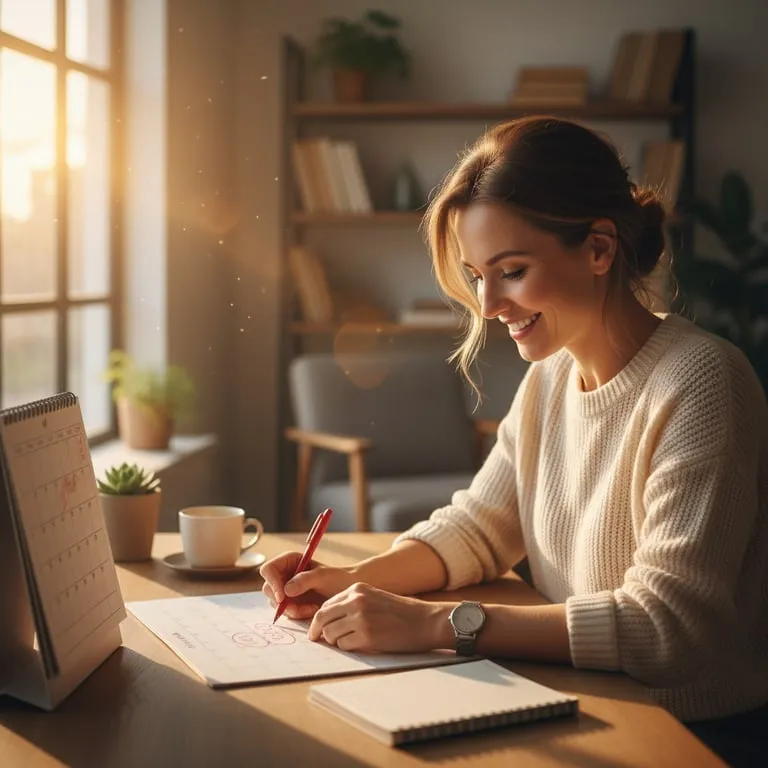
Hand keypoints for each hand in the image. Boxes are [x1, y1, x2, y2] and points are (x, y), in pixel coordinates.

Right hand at [260, 551, 356, 619]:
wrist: (346, 590)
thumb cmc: (337, 578)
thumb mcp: (323, 577)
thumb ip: (305, 580)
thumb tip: (286, 590)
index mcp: (290, 560)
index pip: (269, 569)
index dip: (272, 583)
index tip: (282, 597)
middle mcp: (284, 573)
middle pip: (268, 588)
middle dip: (282, 601)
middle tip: (298, 609)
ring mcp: (286, 588)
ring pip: (275, 603)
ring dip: (291, 609)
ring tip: (311, 608)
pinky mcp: (290, 602)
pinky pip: (285, 611)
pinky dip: (296, 614)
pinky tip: (311, 610)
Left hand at [308, 582, 449, 653]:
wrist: (425, 621)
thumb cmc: (401, 613)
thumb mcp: (374, 598)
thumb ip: (352, 604)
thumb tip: (327, 621)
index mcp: (357, 589)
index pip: (326, 604)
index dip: (319, 619)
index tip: (316, 629)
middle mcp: (355, 601)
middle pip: (322, 618)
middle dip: (316, 631)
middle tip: (315, 640)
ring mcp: (360, 618)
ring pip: (330, 634)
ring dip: (335, 641)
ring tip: (349, 641)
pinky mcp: (366, 636)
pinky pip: (344, 645)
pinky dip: (348, 648)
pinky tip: (361, 644)